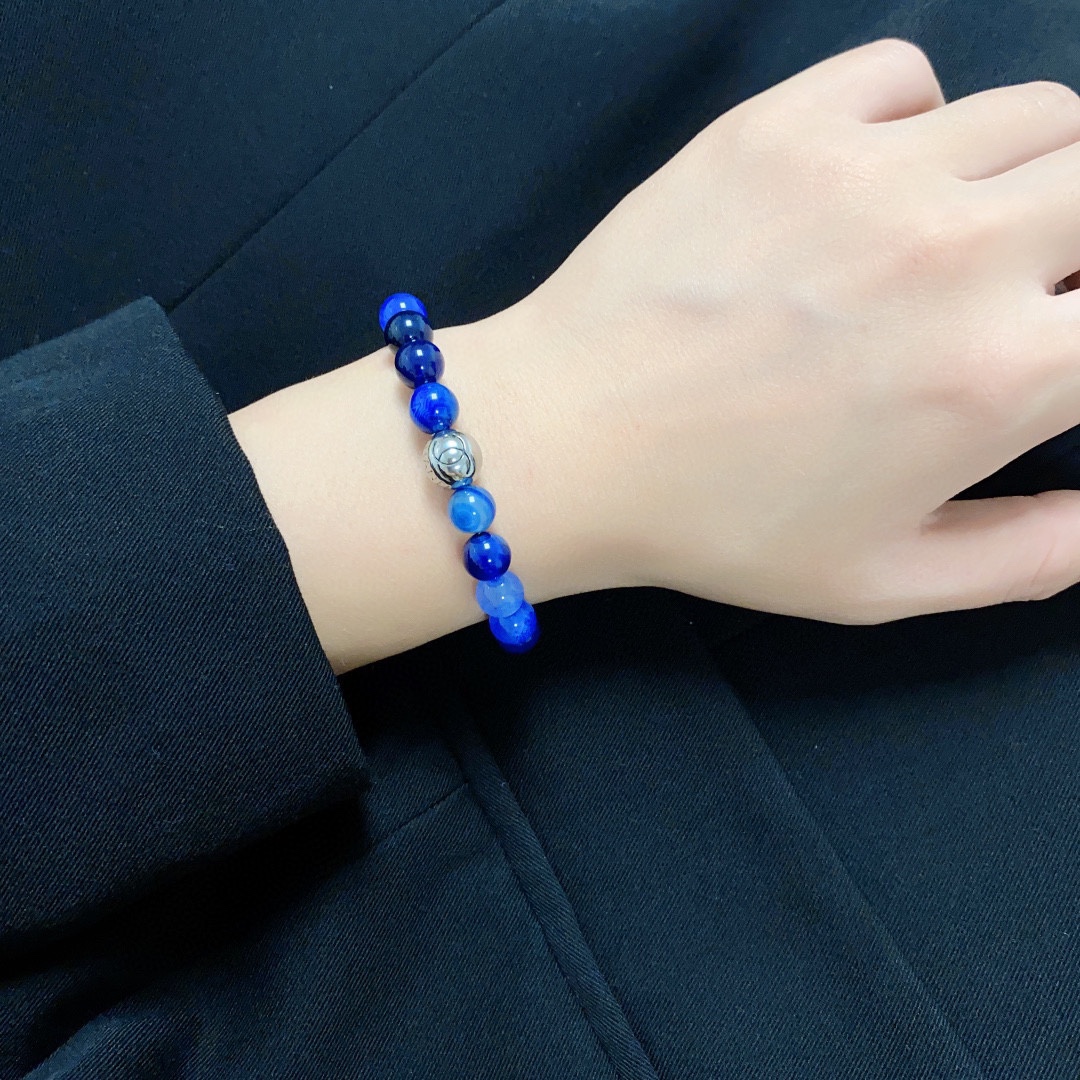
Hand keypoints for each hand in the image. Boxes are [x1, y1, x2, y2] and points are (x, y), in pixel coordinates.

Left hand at [510, 36, 1079, 622]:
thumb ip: (1030, 556)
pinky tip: (872, 183)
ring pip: (1033, 115)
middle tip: (1030, 286)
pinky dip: (918, 119)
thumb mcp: (883, 580)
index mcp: (1000, 372)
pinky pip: (905, 76)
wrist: (567, 443)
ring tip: (959, 233)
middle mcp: (957, 251)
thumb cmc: (718, 526)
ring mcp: (865, 172)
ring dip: (1028, 173)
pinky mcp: (780, 126)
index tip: (1055, 341)